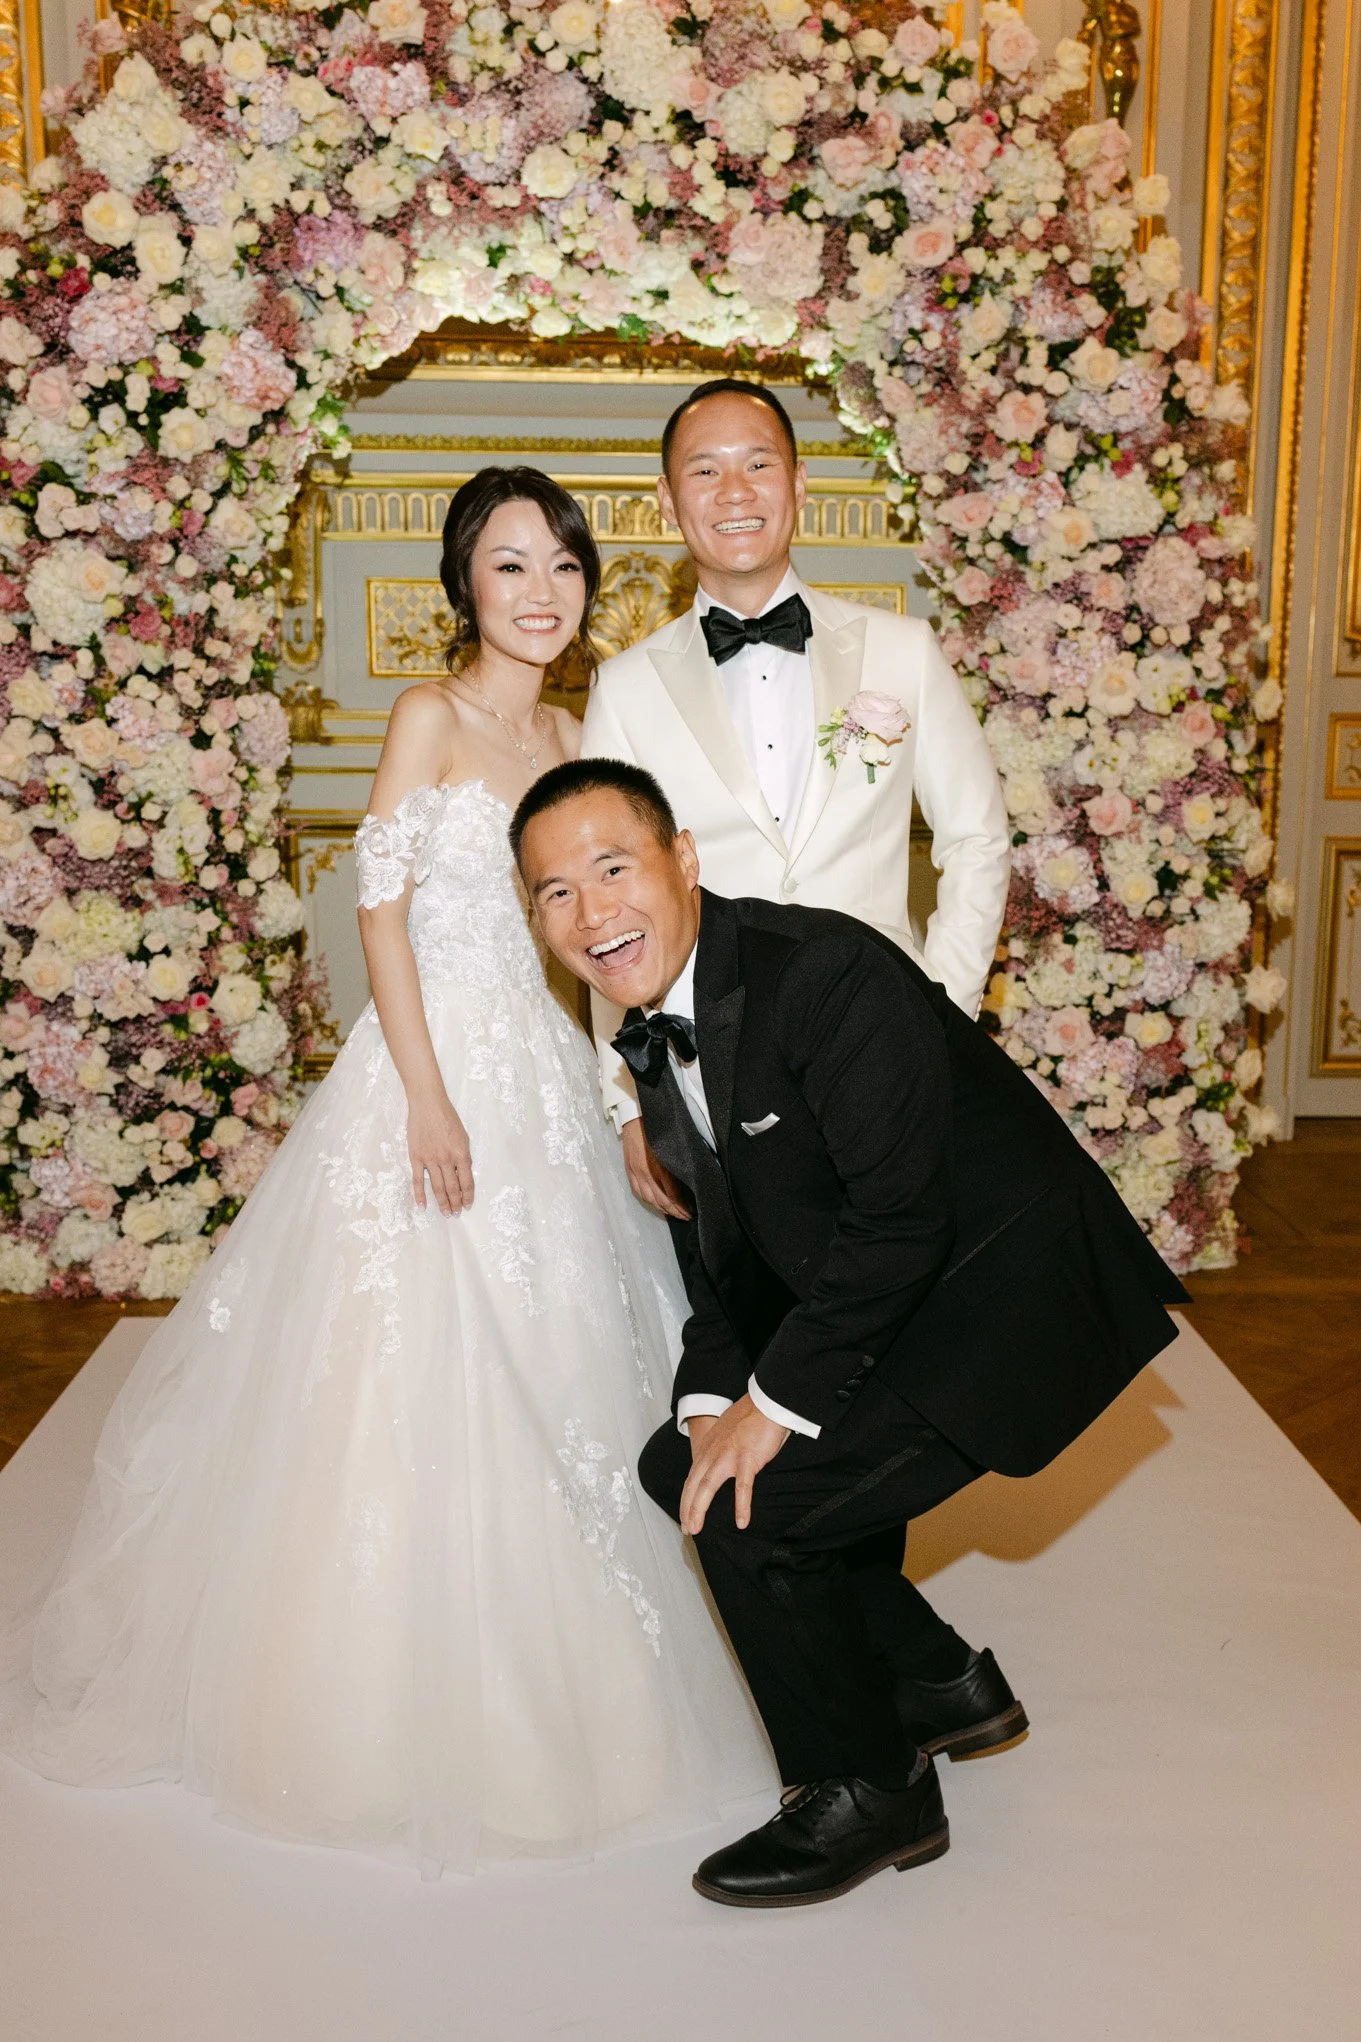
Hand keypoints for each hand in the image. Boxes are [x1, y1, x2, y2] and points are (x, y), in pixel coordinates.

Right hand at [406, 1090, 473, 1214]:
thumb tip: (462, 1172)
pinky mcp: (416, 1158)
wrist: (428, 1104)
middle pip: (453, 1187)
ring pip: (438, 1187)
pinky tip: (423, 1206)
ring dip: (443, 1202)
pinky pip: (418, 1180)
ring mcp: (431, 1159)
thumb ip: (463, 1155)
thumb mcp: (463, 1136)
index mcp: (461, 1153)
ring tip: (446, 1213)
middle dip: (456, 1203)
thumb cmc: (447, 1117)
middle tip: (456, 1213)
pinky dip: (420, 1195)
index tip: (468, 1205)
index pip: (467, 1181)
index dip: (468, 1195)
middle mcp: (447, 1159)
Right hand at [621, 1117, 689, 1219]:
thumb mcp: (675, 1144)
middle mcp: (647, 1173)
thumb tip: (691, 1177)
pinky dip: (647, 1201)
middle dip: (674, 1212)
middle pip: (661, 1201)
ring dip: (661, 1209)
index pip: (673, 1195)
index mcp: (660, 1167)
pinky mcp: (629, 1169)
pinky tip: (654, 1203)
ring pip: (649, 1199)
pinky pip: (638, 1191)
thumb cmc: (659, 1127)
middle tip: (685, 1216)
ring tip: (672, 1213)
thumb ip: (681, 1162)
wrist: (637, 1116)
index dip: (682, 1207)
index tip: (691, 1212)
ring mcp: (636, 1172)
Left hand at [680, 1394, 789, 1536]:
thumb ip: (720, 1449)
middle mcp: (713, 1452)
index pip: (692, 1477)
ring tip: (696, 1529)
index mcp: (708, 1447)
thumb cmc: (751, 1416)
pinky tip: (742, 1522)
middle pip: (694, 1485)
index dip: (686, 1498)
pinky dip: (741, 1506)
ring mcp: (728, 1456)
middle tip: (686, 1529)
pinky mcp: (747, 1459)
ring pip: (707, 1487)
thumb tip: (720, 1462)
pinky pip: (742, 1487)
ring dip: (698, 1509)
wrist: (766, 1402)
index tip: (685, 1514)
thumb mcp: (726, 1433)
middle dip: (687, 1509)